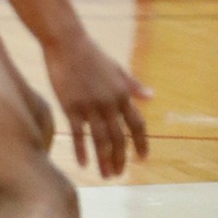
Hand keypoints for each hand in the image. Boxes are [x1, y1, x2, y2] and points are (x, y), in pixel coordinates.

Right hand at [44, 32, 149, 176]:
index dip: (141, 144)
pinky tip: (83, 164)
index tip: (142, 159)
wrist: (66, 42)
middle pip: (119, 137)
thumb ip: (133, 86)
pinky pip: (78, 133)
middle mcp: (109, 103)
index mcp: (122, 95)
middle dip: (120, 158)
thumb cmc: (90, 53)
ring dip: (105, 160)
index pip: (137, 125)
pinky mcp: (71, 106)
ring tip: (106, 175)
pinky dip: (82, 150)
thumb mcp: (117, 68)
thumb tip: (150, 97)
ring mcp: (90, 105)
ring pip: (101, 139)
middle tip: (119, 174)